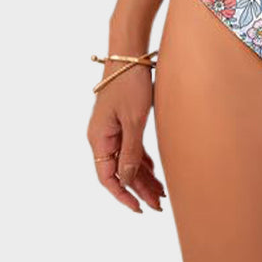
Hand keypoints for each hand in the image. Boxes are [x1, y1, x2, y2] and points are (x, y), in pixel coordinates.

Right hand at [87, 61, 165, 212]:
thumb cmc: (131, 83)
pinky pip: (131, 147)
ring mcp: (112, 129)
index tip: (138, 208)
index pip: (107, 177)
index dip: (122, 195)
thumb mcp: (134, 120)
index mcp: (99, 138)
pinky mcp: (123, 121)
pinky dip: (143, 161)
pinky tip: (155, 172)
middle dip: (139, 189)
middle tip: (159, 205)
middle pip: (119, 171)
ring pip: (127, 160)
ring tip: (161, 194)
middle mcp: (103, 137)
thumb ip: (130, 151)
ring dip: (143, 177)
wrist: (130, 53)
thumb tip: (125, 180)